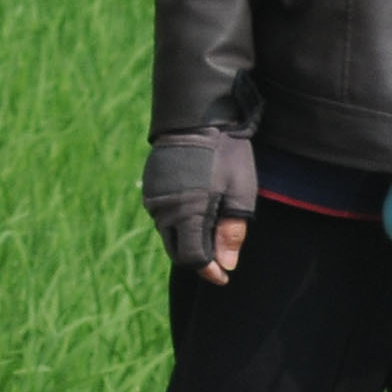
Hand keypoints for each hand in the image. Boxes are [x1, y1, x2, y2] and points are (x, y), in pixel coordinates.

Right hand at [143, 130, 259, 282]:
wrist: (198, 115)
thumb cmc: (227, 155)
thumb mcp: (240, 195)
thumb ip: (231, 234)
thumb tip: (225, 265)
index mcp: (187, 213)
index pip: (193, 259)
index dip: (209, 272)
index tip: (224, 275)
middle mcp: (164, 208)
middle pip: (176, 250)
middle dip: (197, 259)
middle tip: (218, 257)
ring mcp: (154, 195)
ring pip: (167, 232)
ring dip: (186, 239)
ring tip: (210, 231)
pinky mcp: (151, 184)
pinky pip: (162, 214)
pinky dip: (177, 221)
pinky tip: (197, 211)